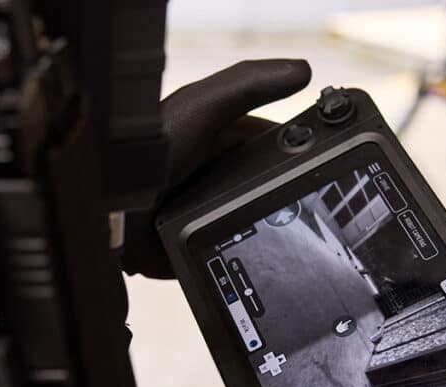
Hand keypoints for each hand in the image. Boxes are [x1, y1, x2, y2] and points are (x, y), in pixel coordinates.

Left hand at [121, 59, 311, 278]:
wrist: (115, 211)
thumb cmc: (149, 151)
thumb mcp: (202, 107)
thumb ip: (248, 84)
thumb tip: (302, 70)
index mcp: (216, 139)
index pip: (271, 140)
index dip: (301, 147)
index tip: (329, 156)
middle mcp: (212, 175)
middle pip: (268, 183)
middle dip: (292, 191)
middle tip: (322, 202)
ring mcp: (206, 212)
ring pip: (255, 220)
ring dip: (276, 226)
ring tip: (306, 234)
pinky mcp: (199, 246)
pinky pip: (235, 250)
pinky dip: (252, 254)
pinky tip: (273, 257)